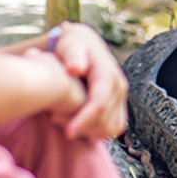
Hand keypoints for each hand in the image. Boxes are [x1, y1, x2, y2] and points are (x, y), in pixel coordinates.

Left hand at [49, 22, 127, 140]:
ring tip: (63, 119)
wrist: (83, 45)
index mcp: (108, 74)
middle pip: (105, 120)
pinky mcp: (119, 106)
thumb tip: (76, 68)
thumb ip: (72, 55)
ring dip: (88, 131)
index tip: (68, 133)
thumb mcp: (70, 44)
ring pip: (110, 128)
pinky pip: (112, 128)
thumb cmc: (72, 45)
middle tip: (54, 119)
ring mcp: (121, 98)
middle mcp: (119, 87)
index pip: (100, 104)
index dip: (85, 120)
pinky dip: (96, 132)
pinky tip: (76, 123)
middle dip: (82, 126)